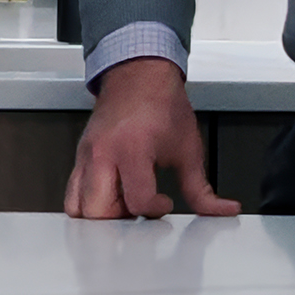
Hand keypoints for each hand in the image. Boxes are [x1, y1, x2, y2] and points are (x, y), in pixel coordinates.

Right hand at [64, 55, 234, 220]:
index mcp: (132, 149)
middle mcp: (103, 153)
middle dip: (122, 219)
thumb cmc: (161, 104)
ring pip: (77, 207)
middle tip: (140, 206)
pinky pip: (72, 193)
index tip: (164, 202)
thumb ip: (202, 189)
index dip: (155, 209)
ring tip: (124, 203)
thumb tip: (222, 210)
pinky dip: (88, 204)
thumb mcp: (189, 149)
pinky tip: (112, 196)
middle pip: (98, 211)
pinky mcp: (80, 157)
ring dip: (102, 215)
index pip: (137, 201)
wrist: (139, 75)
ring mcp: (86, 156)